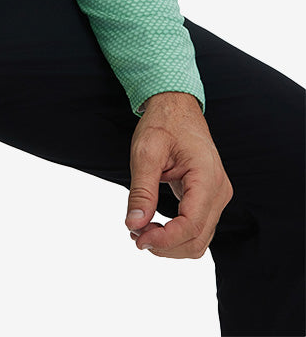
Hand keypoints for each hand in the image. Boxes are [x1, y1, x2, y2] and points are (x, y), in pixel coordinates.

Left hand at [125, 91, 232, 258]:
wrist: (177, 107)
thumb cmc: (163, 123)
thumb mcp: (146, 152)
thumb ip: (142, 189)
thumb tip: (133, 224)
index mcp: (207, 177)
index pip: (192, 224)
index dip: (165, 239)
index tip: (137, 238)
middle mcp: (219, 191)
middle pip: (197, 239)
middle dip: (165, 245)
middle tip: (134, 235)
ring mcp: (217, 196)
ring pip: (199, 239)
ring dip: (170, 244)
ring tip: (140, 232)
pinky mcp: (209, 198)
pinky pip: (197, 228)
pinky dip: (176, 235)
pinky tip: (152, 227)